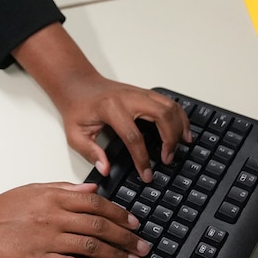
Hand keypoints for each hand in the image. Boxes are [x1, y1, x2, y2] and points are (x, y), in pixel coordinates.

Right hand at [0, 182, 149, 257]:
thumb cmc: (0, 209)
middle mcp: (54, 216)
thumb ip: (64, 189)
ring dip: (116, 255)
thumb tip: (92, 189)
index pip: (96, 203)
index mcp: (54, 197)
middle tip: (142, 246)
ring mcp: (47, 239)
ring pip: (90, 246)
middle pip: (99, 225)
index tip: (134, 224)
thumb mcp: (33, 190)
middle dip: (126, 237)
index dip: (120, 214)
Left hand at [10, 23, 190, 182]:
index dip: (142, 159)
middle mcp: (129, 97)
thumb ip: (90, 152)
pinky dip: (180, 116)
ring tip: (182, 146)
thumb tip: (106, 169)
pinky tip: (183, 130)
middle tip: (168, 159)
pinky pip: (169, 102)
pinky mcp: (144, 93)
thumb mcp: (75, 133)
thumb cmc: (77, 107)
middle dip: (170, 139)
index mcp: (111, 108)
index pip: (133, 136)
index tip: (146, 174)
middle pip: (161, 116)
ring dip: (179, 126)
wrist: (78, 84)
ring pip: (169, 106)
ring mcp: (139, 93)